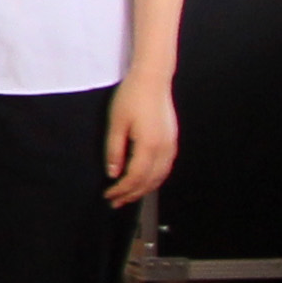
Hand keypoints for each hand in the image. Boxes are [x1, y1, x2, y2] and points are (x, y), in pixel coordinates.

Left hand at [105, 72, 179, 207]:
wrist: (153, 80)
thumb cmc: (132, 97)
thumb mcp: (116, 123)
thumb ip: (114, 150)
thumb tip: (113, 172)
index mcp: (149, 145)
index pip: (135, 177)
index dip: (121, 190)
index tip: (109, 195)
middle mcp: (164, 149)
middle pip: (149, 181)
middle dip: (132, 194)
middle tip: (116, 202)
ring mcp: (171, 146)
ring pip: (160, 177)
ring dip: (144, 189)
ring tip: (128, 195)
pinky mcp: (172, 141)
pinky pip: (165, 168)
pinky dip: (154, 179)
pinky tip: (144, 181)